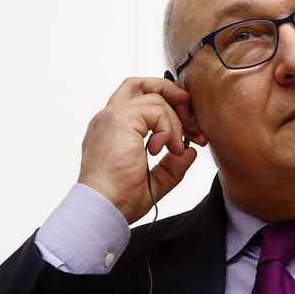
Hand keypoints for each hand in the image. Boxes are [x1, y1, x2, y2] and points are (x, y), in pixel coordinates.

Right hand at [78, 77, 206, 224]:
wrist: (103, 208)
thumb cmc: (117, 200)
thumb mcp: (153, 182)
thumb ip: (171, 167)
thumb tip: (188, 153)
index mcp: (111, 131)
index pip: (136, 100)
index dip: (163, 103)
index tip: (186, 122)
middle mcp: (108, 118)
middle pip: (140, 85)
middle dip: (171, 95)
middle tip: (191, 121)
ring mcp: (112, 116)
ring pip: (154, 98)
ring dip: (174, 123)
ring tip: (175, 149)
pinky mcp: (121, 119)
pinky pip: (156, 109)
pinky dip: (168, 128)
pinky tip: (164, 149)